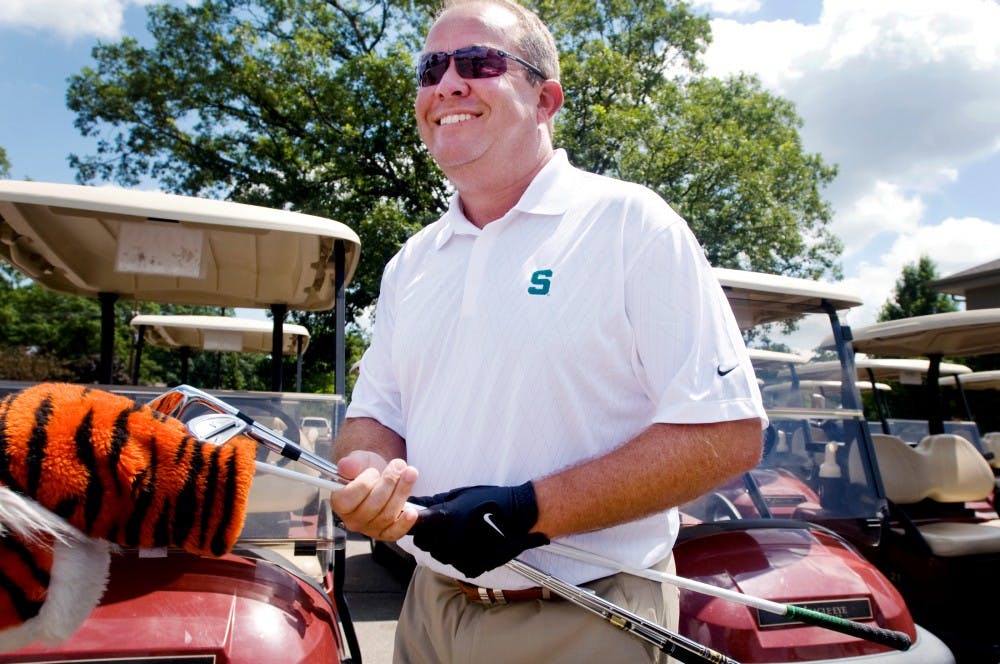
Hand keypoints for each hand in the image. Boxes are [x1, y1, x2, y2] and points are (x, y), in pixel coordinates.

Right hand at [330, 451, 418, 540]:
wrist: (380, 477)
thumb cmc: (366, 471)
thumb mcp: (359, 460)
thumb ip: (352, 463)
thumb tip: (345, 467)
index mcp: (339, 502)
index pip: (349, 497)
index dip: (364, 482)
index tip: (373, 471)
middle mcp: (352, 519)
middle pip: (372, 506)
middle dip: (389, 482)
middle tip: (398, 465)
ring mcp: (369, 529)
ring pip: (387, 515)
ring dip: (402, 492)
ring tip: (410, 473)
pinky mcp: (385, 533)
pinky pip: (394, 533)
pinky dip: (404, 523)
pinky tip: (412, 512)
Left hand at [409, 482, 549, 577]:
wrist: (520, 516)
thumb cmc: (491, 501)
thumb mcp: (461, 496)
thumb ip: (435, 502)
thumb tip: (414, 502)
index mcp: (443, 521)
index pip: (414, 529)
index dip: (415, 525)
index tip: (420, 522)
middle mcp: (448, 542)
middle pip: (424, 544)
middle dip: (430, 536)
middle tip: (445, 526)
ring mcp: (459, 558)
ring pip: (440, 556)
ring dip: (445, 547)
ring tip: (463, 533)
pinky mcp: (471, 568)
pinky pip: (457, 565)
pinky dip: (461, 557)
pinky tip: (474, 544)